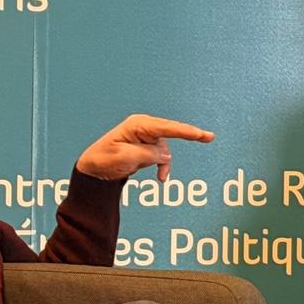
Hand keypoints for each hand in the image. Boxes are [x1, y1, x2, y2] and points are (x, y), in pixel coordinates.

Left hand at [76, 114, 213, 181]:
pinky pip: (161, 156)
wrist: (93, 170)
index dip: (185, 131)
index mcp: (137, 125)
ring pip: (166, 148)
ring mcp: (145, 137)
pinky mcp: (146, 147)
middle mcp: (143, 127)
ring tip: (160, 177)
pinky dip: (163, 166)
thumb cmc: (103, 160)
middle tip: (210, 137)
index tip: (201, 134)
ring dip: (164, 163)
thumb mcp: (125, 158)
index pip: (166, 127)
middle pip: (171, 131)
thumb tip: (166, 155)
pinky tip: (161, 178)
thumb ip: (148, 155)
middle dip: (188, 135)